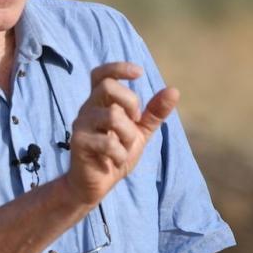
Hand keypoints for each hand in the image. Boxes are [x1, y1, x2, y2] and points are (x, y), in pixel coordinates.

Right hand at [65, 62, 178, 206]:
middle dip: (131, 103)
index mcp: (100, 103)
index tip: (139, 73)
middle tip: (134, 122)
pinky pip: (108, 143)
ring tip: (124, 147)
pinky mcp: (78, 143)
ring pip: (112, 116)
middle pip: (108, 86)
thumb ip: (153, 113)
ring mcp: (81, 125)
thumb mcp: (139, 132)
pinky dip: (120, 154)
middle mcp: (88, 109)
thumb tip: (173, 90)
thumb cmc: (114, 155)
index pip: (101, 74)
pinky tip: (117, 161)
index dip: (118, 67)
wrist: (96, 184)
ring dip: (128, 135)